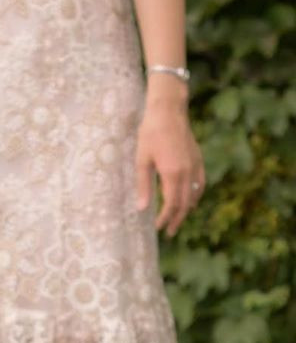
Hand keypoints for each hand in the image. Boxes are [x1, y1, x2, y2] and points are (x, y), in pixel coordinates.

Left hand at [135, 83, 204, 236]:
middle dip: (177, 219)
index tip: (158, 228)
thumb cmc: (151, 133)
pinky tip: (192, 199)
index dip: (166, 219)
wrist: (168, 110)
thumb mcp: (142, 160)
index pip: (172, 204)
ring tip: (179, 219)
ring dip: (187, 209)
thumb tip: (142, 209)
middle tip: (170, 232)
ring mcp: (195, 164)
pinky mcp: (198, 157)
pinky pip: (201, 181)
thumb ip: (143, 185)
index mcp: (172, 173)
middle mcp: (187, 171)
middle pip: (185, 203)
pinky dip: (197, 194)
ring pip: (195, 194)